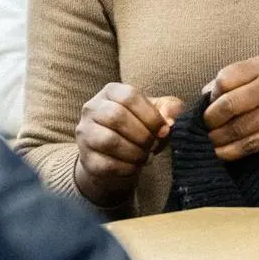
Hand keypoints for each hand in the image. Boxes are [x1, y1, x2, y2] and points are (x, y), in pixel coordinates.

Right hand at [73, 83, 183, 206]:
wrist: (114, 157)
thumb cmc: (138, 128)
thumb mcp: (154, 113)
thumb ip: (168, 108)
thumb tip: (173, 115)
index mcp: (111, 92)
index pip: (129, 96)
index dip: (151, 115)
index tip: (164, 130)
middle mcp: (92, 109)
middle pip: (116, 116)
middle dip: (143, 134)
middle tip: (154, 145)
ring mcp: (85, 134)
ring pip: (109, 141)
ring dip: (135, 152)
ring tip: (146, 156)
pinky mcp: (86, 158)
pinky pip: (106, 164)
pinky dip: (127, 168)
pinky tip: (135, 166)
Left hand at [203, 56, 258, 160]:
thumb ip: (234, 76)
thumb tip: (206, 95)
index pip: (225, 80)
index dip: (212, 92)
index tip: (210, 100)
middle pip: (228, 106)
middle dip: (209, 118)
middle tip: (204, 123)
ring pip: (236, 130)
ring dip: (215, 137)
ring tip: (207, 139)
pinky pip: (248, 147)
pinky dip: (229, 152)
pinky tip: (219, 151)